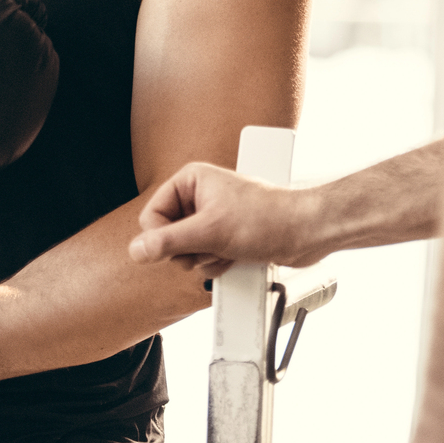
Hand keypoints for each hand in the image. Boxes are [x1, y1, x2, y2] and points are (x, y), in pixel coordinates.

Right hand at [126, 160, 318, 272]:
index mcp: (190, 180)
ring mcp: (212, 217)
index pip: (151, 214)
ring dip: (205, 258)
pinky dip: (217, 262)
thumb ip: (169, 242)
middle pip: (167, 235)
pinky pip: (205, 257)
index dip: (161, 237)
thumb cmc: (267, 218)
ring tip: (227, 250)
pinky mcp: (225, 236)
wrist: (306, 232)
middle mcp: (199, 196)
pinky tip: (235, 256)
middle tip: (209, 246)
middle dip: (188, 250)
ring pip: (186, 250)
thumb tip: (137, 250)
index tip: (178, 247)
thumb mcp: (210, 232)